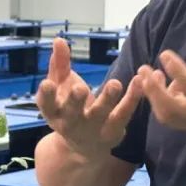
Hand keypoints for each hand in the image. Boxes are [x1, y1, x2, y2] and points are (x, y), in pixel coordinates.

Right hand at [36, 38, 142, 158]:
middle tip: (80, 89)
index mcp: (54, 113)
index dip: (46, 95)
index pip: (46, 105)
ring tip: (115, 83)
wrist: (85, 147)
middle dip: (75, 102)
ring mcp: (93, 130)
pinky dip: (132, 98)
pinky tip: (138, 81)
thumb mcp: (61, 87)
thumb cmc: (70, 108)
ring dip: (108, 99)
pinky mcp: (114, 132)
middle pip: (72, 114)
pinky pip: (124, 114)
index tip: (47, 84)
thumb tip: (59, 39)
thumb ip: (60, 64)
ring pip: (101, 114)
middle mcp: (71, 124)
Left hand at [137, 16, 185, 156]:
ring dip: (157, 98)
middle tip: (144, 69)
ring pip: (170, 118)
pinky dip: (169, 104)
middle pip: (170, 110)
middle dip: (152, 90)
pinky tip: (174, 86)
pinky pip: (179, 119)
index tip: (165, 54)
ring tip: (155, 76)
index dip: (176, 70)